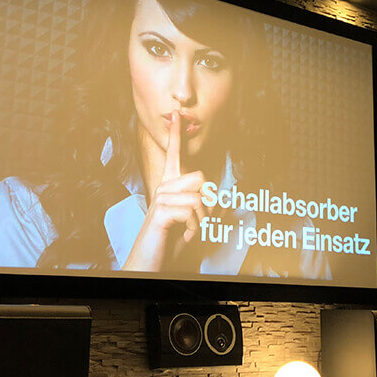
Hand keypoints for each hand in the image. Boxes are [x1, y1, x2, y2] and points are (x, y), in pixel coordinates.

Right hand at [123, 111, 206, 271]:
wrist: (149, 262)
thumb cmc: (169, 242)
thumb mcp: (194, 225)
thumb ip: (208, 211)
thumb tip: (226, 201)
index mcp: (171, 187)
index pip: (175, 155)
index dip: (177, 134)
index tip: (176, 114)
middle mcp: (164, 188)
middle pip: (201, 177)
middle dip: (208, 203)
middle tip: (197, 222)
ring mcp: (161, 198)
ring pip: (200, 197)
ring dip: (201, 220)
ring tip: (187, 231)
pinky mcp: (161, 211)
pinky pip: (192, 211)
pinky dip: (194, 228)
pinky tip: (182, 235)